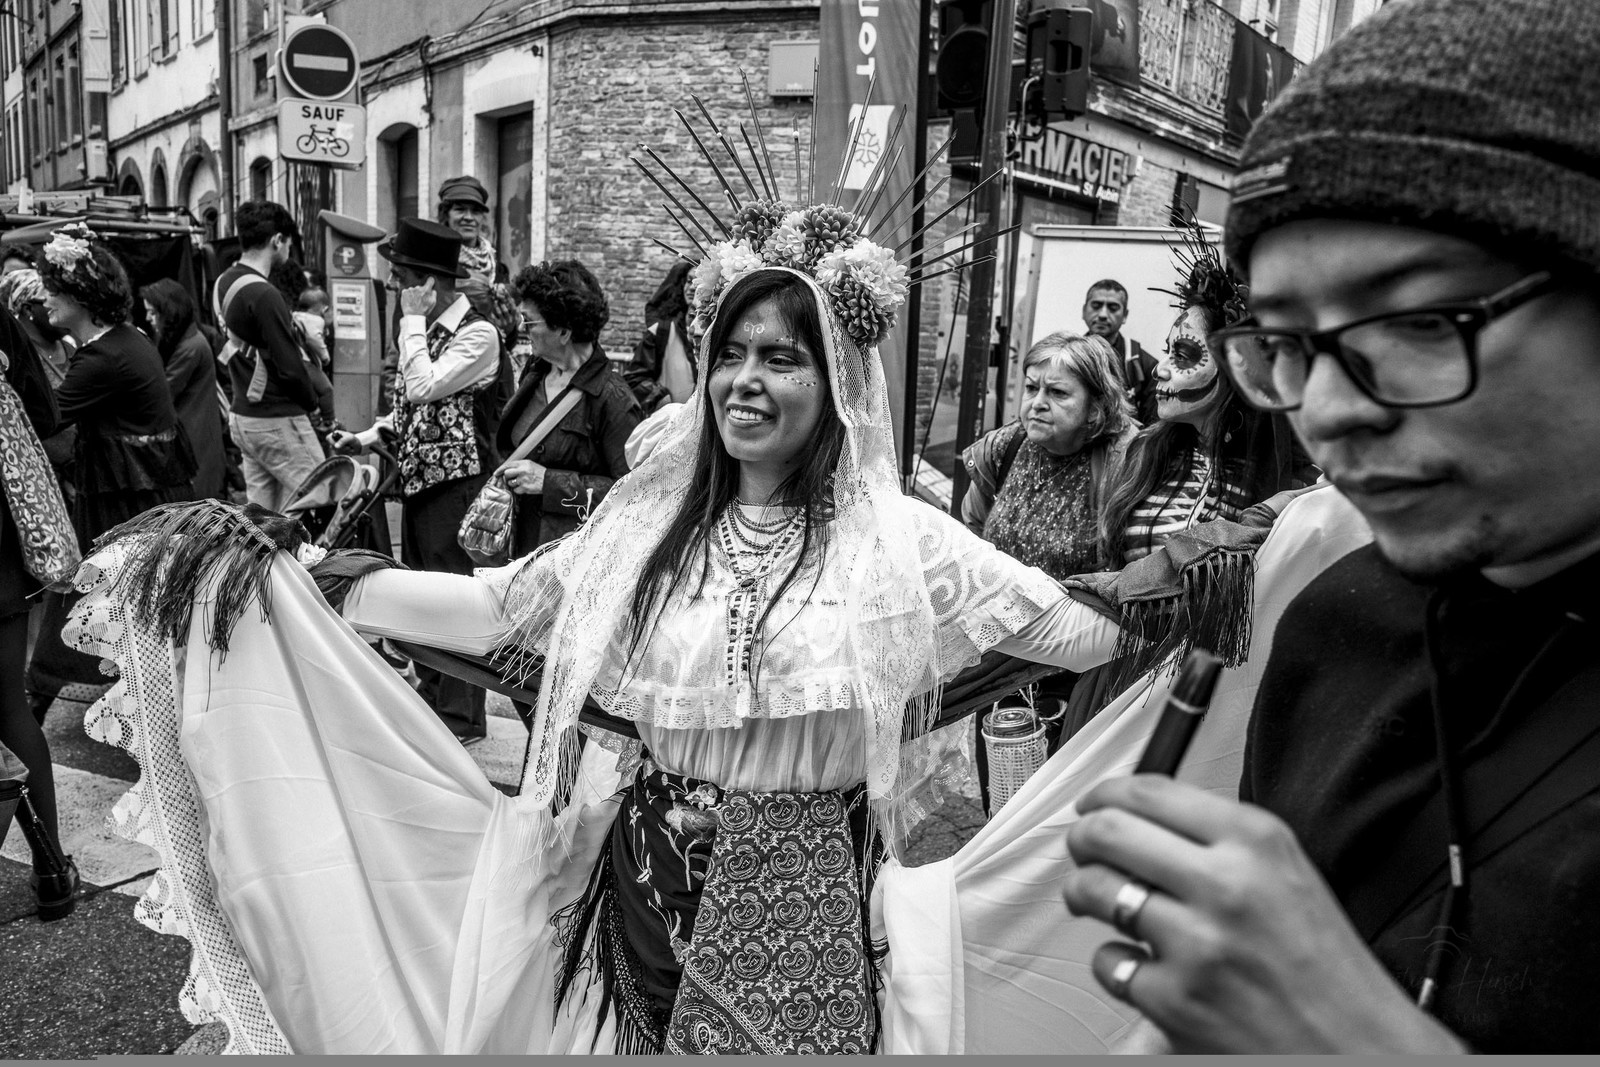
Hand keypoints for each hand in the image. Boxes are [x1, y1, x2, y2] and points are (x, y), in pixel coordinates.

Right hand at [328, 430, 360, 455]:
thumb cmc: (354, 440)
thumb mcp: (349, 438)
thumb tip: (335, 446)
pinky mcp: (339, 452)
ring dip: (345, 451)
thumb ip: (342, 441)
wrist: (359, 446)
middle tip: (348, 447)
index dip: (332, 442)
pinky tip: (350, 452)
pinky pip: (340, 455)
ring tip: (350, 448)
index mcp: (335, 434)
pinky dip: (346, 454)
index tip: (338, 445)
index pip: (328, 438)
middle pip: (332, 446)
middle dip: (342, 448)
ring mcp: (336, 447)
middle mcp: (334, 440)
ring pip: (336, 452)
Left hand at [400, 276, 436, 316]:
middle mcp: (418, 288)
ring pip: (413, 290)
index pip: (430, 280)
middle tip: (420, 300)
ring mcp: (411, 289)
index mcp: (426, 290)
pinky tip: (410, 301)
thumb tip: (433, 290)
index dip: (431, 281)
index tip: (430, 282)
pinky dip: (408, 295)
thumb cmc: (423, 310)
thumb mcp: (432, 303)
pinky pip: (407, 291)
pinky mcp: (404, 292)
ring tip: (414, 302)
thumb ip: (434, 295)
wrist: (412, 316)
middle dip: (421, 292)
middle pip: (420, 287)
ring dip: (414, 294)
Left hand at [497, 459, 545, 494]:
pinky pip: (516, 490)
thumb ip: (520, 466)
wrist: (549, 481)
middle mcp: (522, 470)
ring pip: (510, 483)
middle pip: (507, 473)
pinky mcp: (524, 488)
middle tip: (511, 479)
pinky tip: (524, 487)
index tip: (496, 473)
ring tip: (521, 483)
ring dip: (514, 484)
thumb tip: (509, 469)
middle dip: (507, 477)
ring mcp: (523, 479)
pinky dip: (519, 490)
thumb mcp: (531, 464)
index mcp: (524, 463)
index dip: (500, 469)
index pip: (508, 465)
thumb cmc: (541, 473)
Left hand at [1060, 775, 1465, 1053]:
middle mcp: (1226, 885)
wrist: (1361, 1050)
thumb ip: (1220, 839)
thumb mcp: (1288, 874)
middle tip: (1083, 847)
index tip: (1093, 802)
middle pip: (1109, 831)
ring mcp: (1196, 944)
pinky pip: (1109, 961)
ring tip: (1098, 900)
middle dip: (1082, 837)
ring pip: (1095, 890)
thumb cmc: (1327, 969)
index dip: (1104, 793)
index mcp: (1257, 842)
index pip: (1150, 791)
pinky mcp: (1173, 999)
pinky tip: (1142, 964)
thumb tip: (1140, 816)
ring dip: (1085, 893)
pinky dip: (1116, 962)